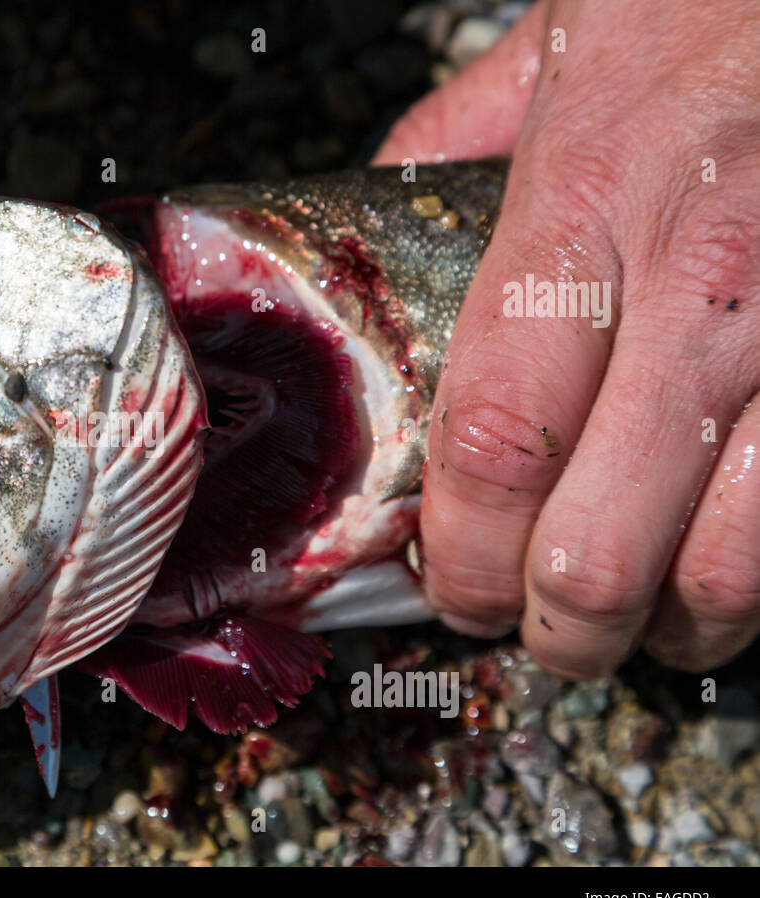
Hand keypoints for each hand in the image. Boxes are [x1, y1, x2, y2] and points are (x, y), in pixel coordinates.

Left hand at [375, 0, 759, 677]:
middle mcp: (700, 286)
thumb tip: (376, 232)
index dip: (467, 558)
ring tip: (646, 628)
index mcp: (579, 214)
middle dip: (561, 631)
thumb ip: (453, 150)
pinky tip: (734, 561)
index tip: (455, 591)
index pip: (495, 449)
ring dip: (676, 630)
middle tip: (543, 637)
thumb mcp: (553, 50)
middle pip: (601, 546)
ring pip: (733, 565)